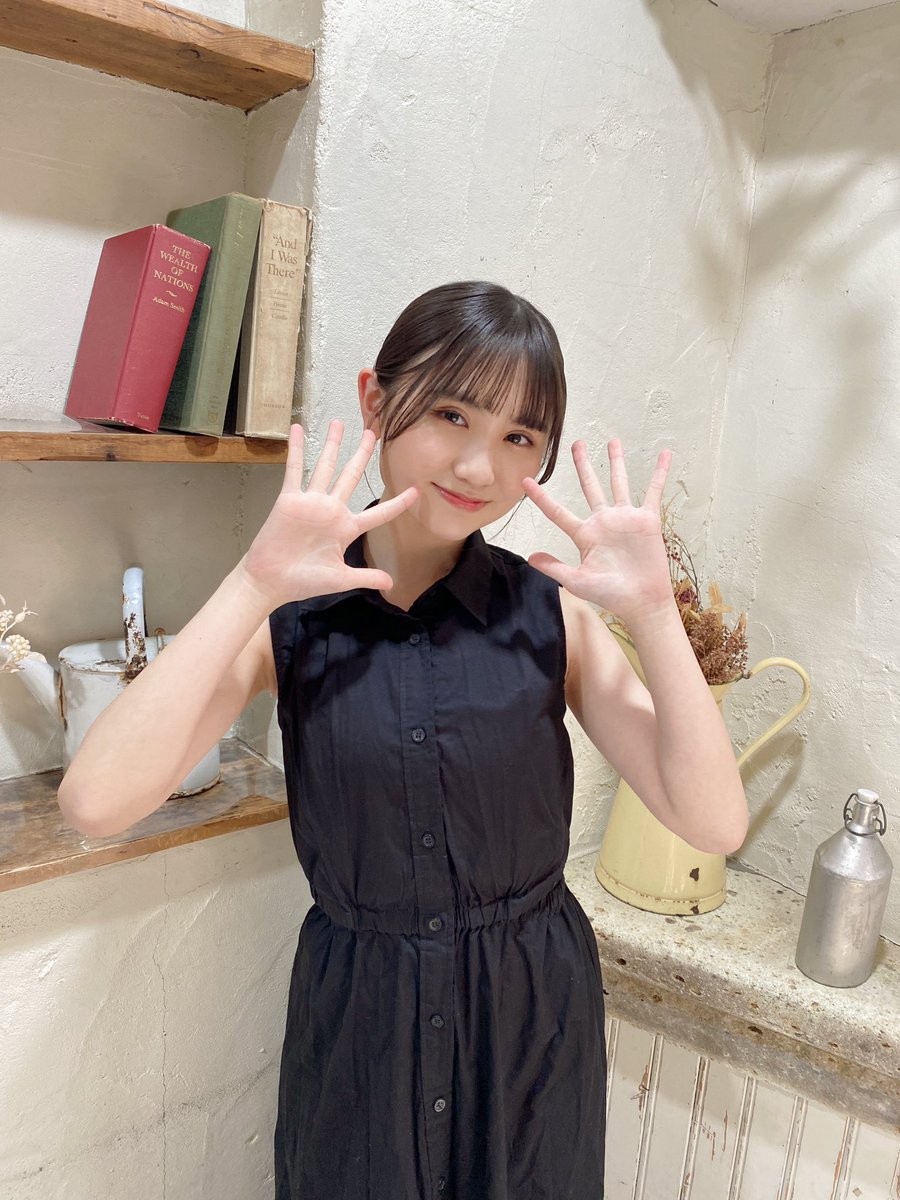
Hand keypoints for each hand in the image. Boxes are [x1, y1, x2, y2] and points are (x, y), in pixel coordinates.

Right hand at [240, 419, 416, 607]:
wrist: (271, 580)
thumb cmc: (304, 581)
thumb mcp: (341, 579)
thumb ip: (366, 577)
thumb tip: (391, 584)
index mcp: (347, 528)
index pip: (378, 513)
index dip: (397, 503)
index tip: (416, 491)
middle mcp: (332, 510)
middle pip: (351, 476)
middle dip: (362, 455)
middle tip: (374, 434)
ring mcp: (311, 502)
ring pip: (326, 467)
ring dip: (333, 445)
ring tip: (340, 423)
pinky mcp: (290, 499)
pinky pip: (294, 470)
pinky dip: (297, 449)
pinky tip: (298, 429)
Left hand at [522, 438, 673, 623]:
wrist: (641, 601)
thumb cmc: (610, 594)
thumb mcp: (577, 581)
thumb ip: (554, 568)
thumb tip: (530, 558)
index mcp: (584, 535)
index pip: (558, 512)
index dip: (542, 497)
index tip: (526, 481)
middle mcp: (603, 522)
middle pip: (590, 486)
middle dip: (583, 465)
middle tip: (577, 444)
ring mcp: (625, 518)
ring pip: (619, 483)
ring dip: (616, 462)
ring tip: (613, 441)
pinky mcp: (646, 520)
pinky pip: (653, 491)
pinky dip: (660, 473)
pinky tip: (665, 455)